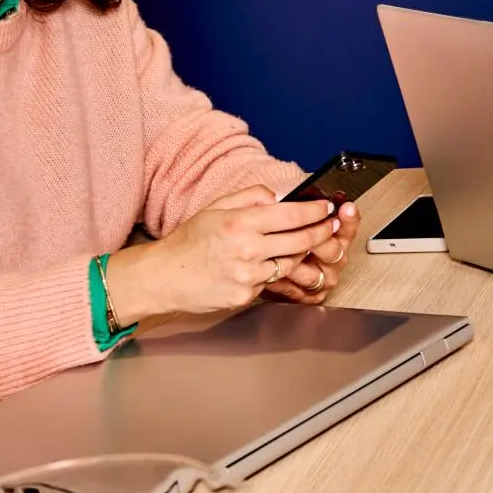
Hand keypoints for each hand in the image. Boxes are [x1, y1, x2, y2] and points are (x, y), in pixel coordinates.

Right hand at [105, 187, 343, 322]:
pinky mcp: (245, 296)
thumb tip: (280, 196)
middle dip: (321, 232)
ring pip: (290, 263)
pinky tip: (269, 264)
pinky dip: (273, 272)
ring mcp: (247, 276)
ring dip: (301, 253)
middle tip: (331, 225)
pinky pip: (270, 282)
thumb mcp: (215, 208)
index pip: (292, 215)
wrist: (161, 277)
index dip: (316, 211)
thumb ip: (251, 197)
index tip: (327, 207)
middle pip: (300, 241)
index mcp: (241, 223)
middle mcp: (247, 250)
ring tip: (306, 243)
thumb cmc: (187, 241)